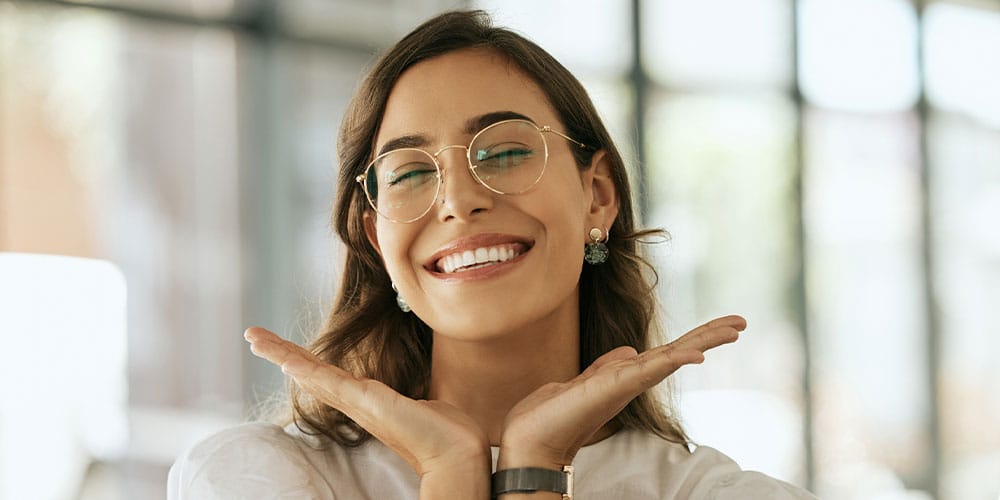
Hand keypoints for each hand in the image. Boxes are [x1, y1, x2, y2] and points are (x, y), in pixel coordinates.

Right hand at [243, 328, 488, 477]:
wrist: (457, 452)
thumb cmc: (446, 432)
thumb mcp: (424, 404)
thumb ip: (413, 398)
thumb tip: (423, 398)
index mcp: (367, 400)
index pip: (326, 374)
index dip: (302, 359)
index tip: (281, 348)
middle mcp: (356, 402)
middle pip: (309, 372)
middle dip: (279, 352)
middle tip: (252, 336)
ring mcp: (358, 403)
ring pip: (311, 374)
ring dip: (281, 354)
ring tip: (254, 338)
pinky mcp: (367, 403)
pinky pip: (329, 382)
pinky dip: (306, 369)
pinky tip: (286, 360)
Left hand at [497, 315, 746, 468]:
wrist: (530, 438)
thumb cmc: (552, 414)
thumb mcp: (584, 381)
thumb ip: (607, 366)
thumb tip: (629, 351)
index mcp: (626, 376)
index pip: (668, 352)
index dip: (695, 338)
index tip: (724, 325)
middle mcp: (632, 380)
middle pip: (679, 352)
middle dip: (710, 335)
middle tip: (742, 322)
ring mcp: (626, 384)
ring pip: (673, 357)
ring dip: (704, 341)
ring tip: (734, 328)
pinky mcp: (615, 387)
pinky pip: (651, 370)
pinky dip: (675, 361)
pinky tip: (697, 355)